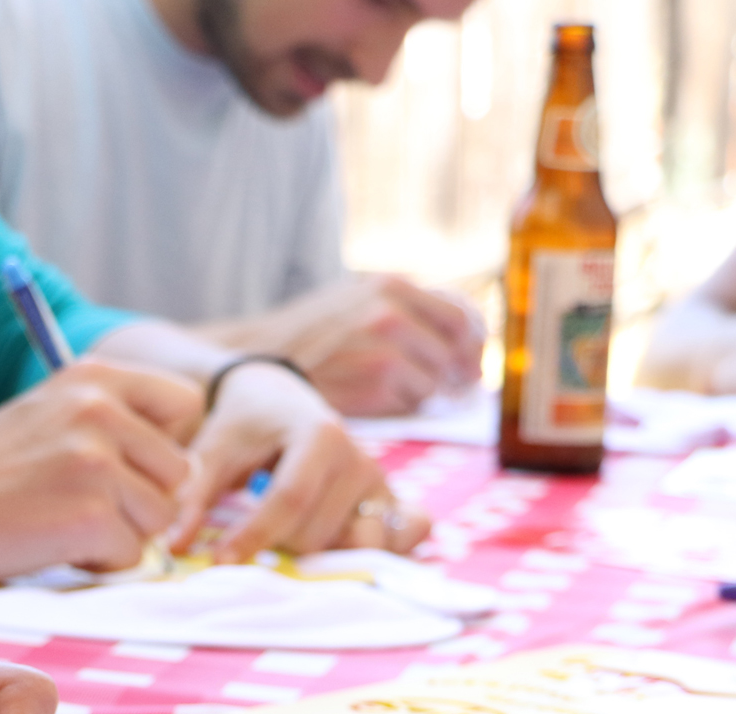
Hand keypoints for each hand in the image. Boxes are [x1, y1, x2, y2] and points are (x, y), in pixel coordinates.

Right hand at [0, 360, 199, 579]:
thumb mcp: (51, 416)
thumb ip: (115, 422)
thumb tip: (190, 464)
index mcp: (94, 376)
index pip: (186, 405)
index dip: (166, 445)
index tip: (126, 466)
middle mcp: (99, 410)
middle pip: (181, 472)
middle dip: (143, 500)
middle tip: (82, 504)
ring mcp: (95, 462)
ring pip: (160, 519)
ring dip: (121, 534)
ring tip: (62, 522)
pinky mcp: (89, 516)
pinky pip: (131, 556)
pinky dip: (97, 563)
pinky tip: (50, 543)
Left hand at [171, 361, 428, 562]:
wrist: (279, 400)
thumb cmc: (244, 425)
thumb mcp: (214, 450)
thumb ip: (194, 497)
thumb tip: (174, 546)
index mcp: (320, 434)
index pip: (290, 499)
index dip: (254, 535)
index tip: (220, 561)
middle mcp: (359, 458)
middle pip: (316, 532)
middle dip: (277, 543)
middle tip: (249, 532)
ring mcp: (379, 483)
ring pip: (347, 548)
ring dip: (312, 554)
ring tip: (285, 537)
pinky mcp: (390, 503)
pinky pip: (397, 541)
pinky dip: (375, 553)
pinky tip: (344, 555)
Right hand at [248, 275, 484, 416]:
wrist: (260, 358)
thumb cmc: (312, 335)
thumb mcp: (357, 300)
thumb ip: (407, 309)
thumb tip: (468, 340)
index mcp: (392, 285)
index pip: (462, 313)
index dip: (475, 342)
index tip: (471, 361)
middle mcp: (393, 310)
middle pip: (456, 350)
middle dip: (457, 374)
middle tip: (452, 389)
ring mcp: (386, 346)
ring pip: (436, 380)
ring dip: (423, 392)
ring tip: (393, 390)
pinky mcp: (377, 381)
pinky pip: (412, 402)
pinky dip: (400, 406)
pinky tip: (373, 400)